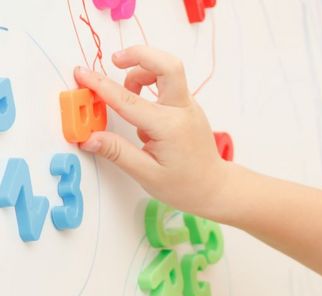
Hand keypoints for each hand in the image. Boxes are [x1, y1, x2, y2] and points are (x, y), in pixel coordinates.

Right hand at [74, 46, 227, 217]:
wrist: (214, 187)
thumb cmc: (185, 185)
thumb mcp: (147, 175)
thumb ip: (117, 152)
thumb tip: (89, 137)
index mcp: (170, 128)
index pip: (129, 100)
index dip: (101, 85)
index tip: (81, 74)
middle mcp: (183, 111)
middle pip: (168, 65)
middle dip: (140, 55)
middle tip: (116, 61)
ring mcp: (189, 106)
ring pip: (168, 71)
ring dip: (143, 72)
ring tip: (127, 95)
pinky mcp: (188, 107)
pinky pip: (169, 85)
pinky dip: (151, 84)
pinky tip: (141, 110)